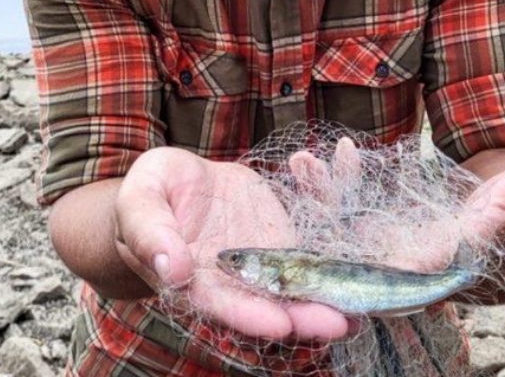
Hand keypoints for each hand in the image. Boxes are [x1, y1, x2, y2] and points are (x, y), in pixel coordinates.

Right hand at [113, 147, 350, 340]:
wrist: (173, 181)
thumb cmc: (147, 194)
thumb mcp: (138, 203)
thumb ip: (150, 234)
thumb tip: (172, 270)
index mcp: (195, 282)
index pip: (224, 307)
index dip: (251, 315)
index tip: (279, 323)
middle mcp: (237, 280)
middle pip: (272, 303)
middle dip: (306, 314)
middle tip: (339, 322)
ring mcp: (266, 259)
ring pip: (302, 276)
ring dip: (332, 283)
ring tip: (365, 295)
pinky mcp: (286, 233)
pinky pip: (314, 231)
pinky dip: (334, 216)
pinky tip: (353, 210)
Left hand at [286, 138, 504, 289]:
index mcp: (453, 270)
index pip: (408, 275)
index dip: (373, 258)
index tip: (342, 235)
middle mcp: (415, 270)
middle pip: (361, 257)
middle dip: (327, 220)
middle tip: (305, 175)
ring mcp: (394, 252)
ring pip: (347, 234)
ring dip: (321, 200)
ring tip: (301, 161)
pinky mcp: (383, 233)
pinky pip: (346, 215)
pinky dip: (328, 191)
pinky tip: (311, 160)